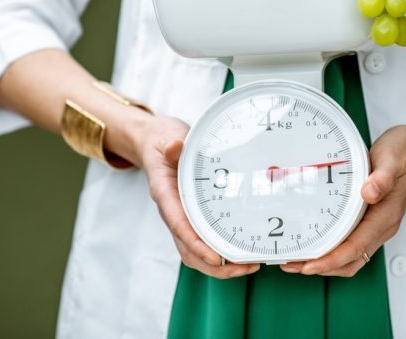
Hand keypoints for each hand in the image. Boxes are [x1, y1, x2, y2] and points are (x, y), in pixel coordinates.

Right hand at [138, 115, 259, 279]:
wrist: (156, 145)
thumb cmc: (164, 143)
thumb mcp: (167, 138)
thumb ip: (172, 145)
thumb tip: (176, 146)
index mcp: (165, 194)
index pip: (178, 225)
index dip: (196, 244)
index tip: (215, 258)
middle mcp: (172, 212)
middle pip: (188, 250)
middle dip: (215, 265)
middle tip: (245, 266)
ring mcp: (181, 218)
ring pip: (195, 253)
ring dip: (220, 266)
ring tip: (248, 266)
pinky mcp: (191, 218)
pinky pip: (203, 243)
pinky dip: (220, 254)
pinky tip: (241, 253)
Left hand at [280, 117, 405, 276]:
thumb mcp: (392, 159)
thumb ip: (382, 178)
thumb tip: (369, 193)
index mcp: (386, 216)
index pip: (356, 248)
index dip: (330, 260)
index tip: (308, 265)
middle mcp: (382, 226)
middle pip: (350, 261)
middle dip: (321, 267)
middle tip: (291, 264)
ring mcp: (377, 224)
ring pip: (351, 256)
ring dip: (325, 262)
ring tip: (298, 258)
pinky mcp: (372, 219)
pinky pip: (351, 244)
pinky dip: (332, 250)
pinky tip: (316, 241)